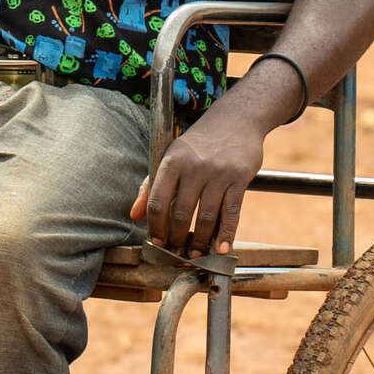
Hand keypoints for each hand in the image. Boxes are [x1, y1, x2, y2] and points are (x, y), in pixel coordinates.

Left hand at [129, 110, 265, 257]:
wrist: (235, 118)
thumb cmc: (199, 143)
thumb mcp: (172, 155)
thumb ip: (151, 185)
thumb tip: (134, 216)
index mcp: (172, 160)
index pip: (157, 201)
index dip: (156, 227)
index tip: (157, 243)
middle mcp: (193, 166)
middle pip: (181, 214)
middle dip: (178, 240)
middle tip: (177, 254)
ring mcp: (217, 173)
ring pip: (206, 217)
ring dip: (201, 242)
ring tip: (197, 254)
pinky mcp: (239, 178)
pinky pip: (231, 213)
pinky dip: (226, 234)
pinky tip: (222, 249)